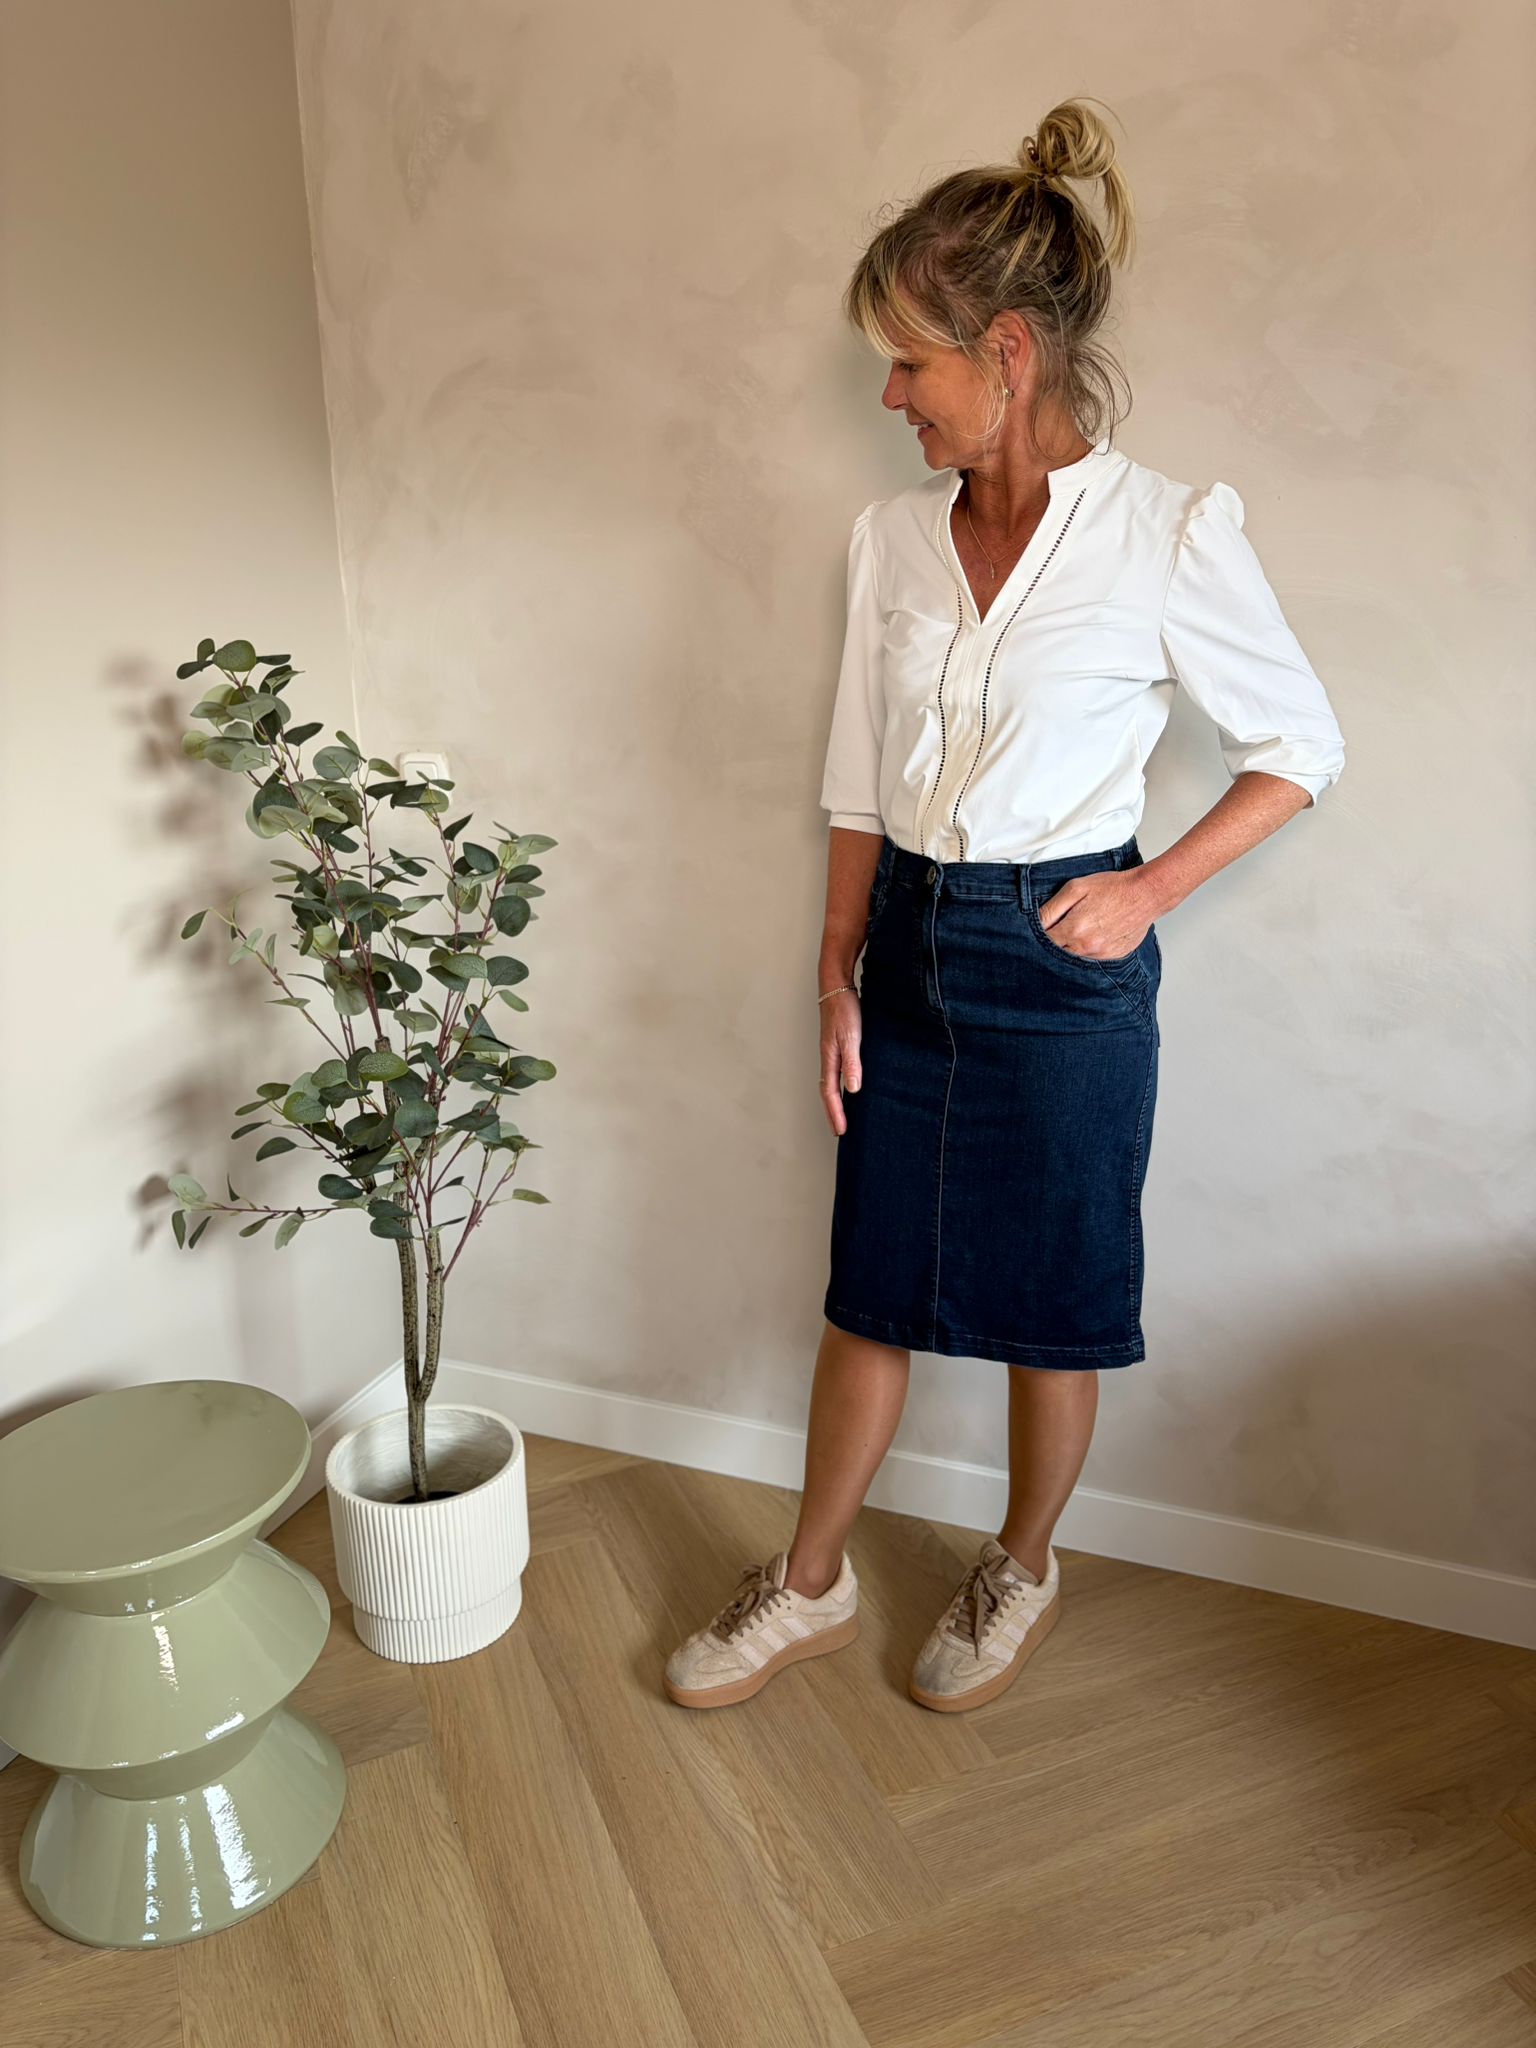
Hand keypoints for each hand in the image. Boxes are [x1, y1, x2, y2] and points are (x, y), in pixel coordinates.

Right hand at [819, 989, 861, 1135]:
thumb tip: (853, 1089)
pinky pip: (836, 1071)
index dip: (835, 1113)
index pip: (830, 1093)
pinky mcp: (837, 1044)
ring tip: (842, 1114)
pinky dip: (840, 1085)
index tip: (841, 1131)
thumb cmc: (843, 1008)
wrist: (836, 985)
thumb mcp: (851, 1036)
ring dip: (836, 1101)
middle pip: (827, 1091)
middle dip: (833, 1112)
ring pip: (831, 1082)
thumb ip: (852, 1062)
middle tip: (839, 1130)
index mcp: (829, 1058)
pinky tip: (849, 1086)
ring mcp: (832, 1051)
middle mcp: (828, 1057)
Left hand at [1036, 871, 1155, 958]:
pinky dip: (1087, 950)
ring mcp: (1100, 955)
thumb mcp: (1076, 888)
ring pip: (1074, 959)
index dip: (1038, 936)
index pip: (1044, 942)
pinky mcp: (1112, 957)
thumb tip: (1035, 921)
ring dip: (1070, 949)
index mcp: (1073, 929)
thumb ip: (1052, 908)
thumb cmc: (1113, 888)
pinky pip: (1092, 959)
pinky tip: (1093, 936)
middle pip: (1057, 954)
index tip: (1040, 930)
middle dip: (1053, 945)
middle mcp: (1086, 946)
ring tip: (1079, 931)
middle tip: (1058, 930)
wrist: (1145, 894)